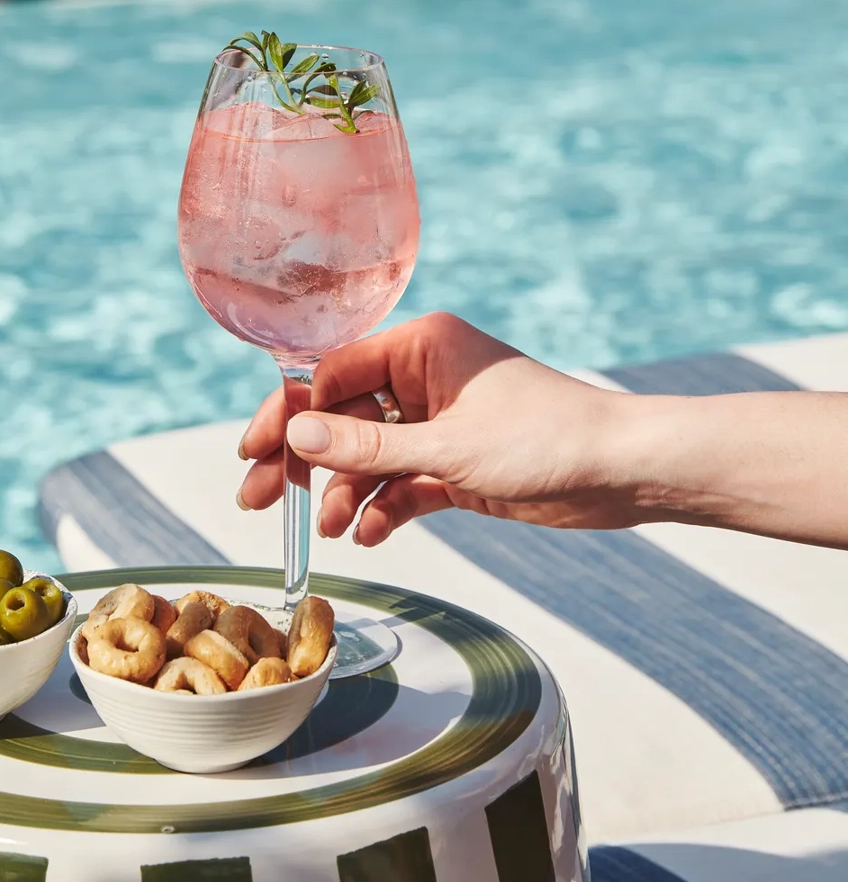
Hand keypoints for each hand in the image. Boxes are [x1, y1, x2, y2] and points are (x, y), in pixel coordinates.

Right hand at [238, 313, 639, 545]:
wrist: (626, 473)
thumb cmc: (548, 439)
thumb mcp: (447, 447)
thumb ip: (368, 447)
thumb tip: (296, 437)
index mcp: (420, 346)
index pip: (331, 374)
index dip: (289, 415)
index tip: (255, 453)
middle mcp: (424, 378)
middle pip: (342, 417)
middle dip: (306, 460)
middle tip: (260, 498)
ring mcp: (439, 423)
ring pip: (370, 456)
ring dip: (347, 493)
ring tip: (332, 530)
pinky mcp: (455, 463)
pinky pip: (403, 483)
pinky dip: (385, 507)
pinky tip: (371, 535)